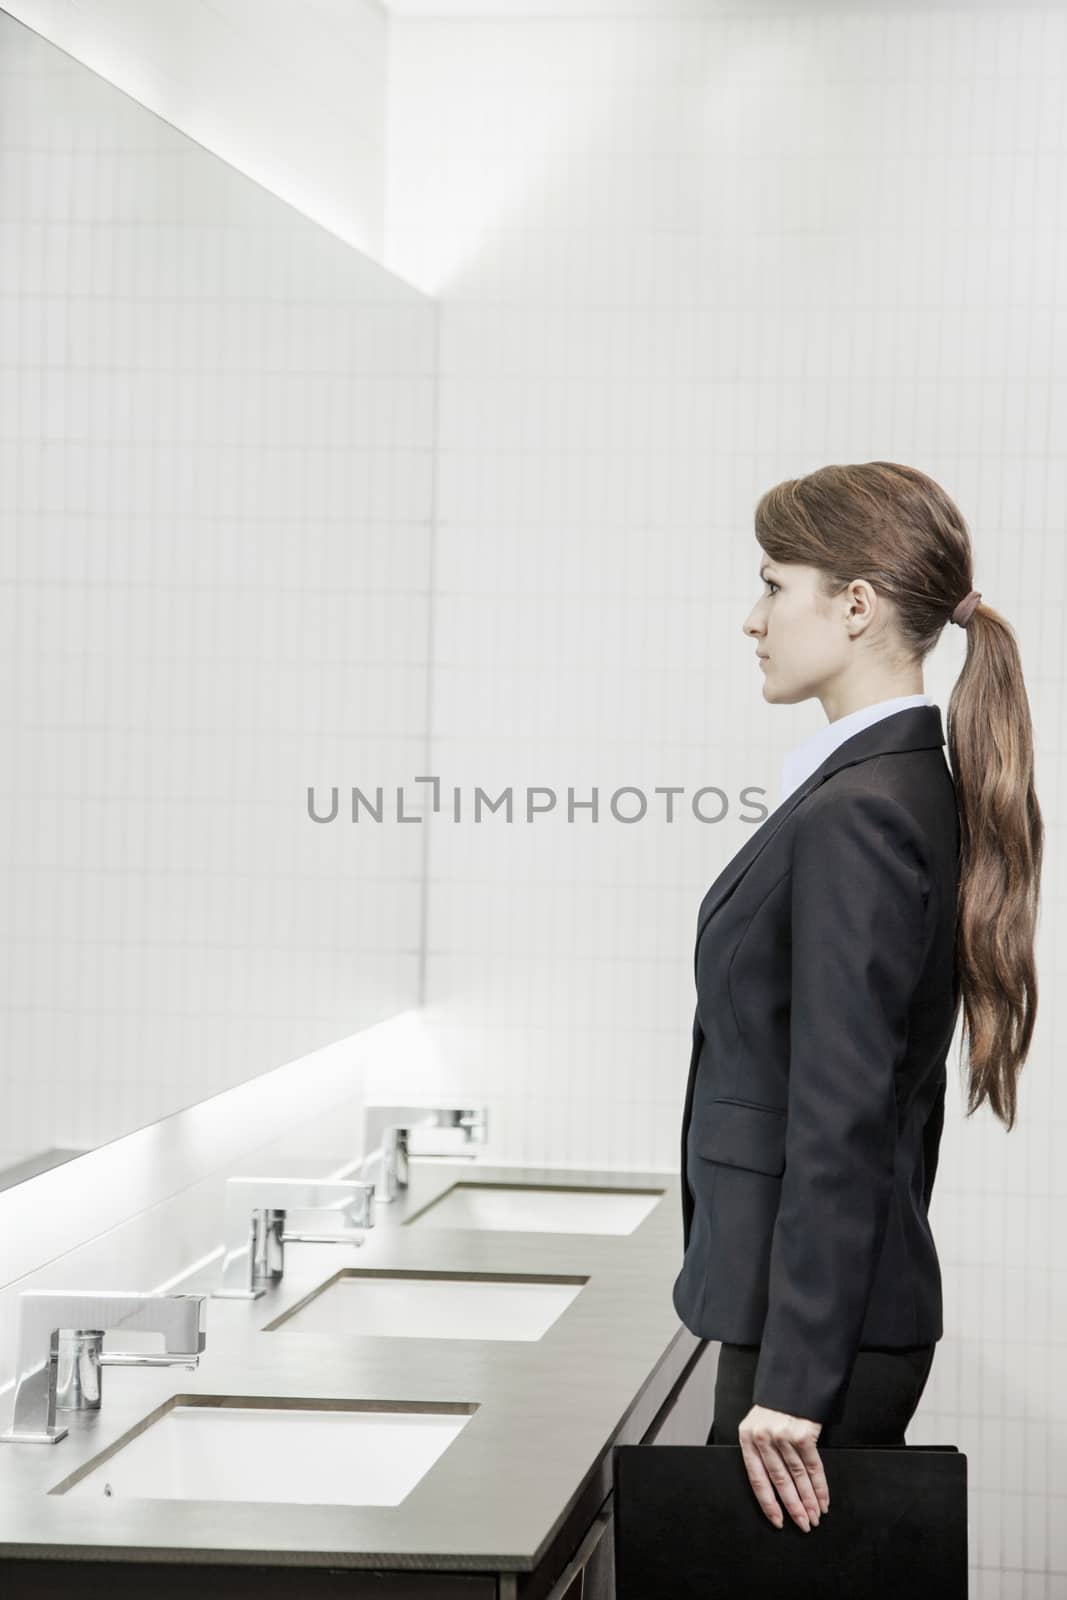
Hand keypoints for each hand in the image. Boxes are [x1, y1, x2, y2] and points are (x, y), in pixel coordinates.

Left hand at [738, 1404, 829, 1530]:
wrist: (794, 1378)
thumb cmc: (776, 1406)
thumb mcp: (759, 1424)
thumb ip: (762, 1451)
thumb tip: (775, 1488)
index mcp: (747, 1437)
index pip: (756, 1479)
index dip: (768, 1504)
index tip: (778, 1521)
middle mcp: (763, 1437)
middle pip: (779, 1482)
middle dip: (793, 1507)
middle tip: (803, 1525)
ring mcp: (783, 1436)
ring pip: (798, 1477)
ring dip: (809, 1501)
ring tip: (815, 1517)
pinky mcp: (804, 1434)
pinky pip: (814, 1468)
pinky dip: (820, 1487)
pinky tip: (823, 1500)